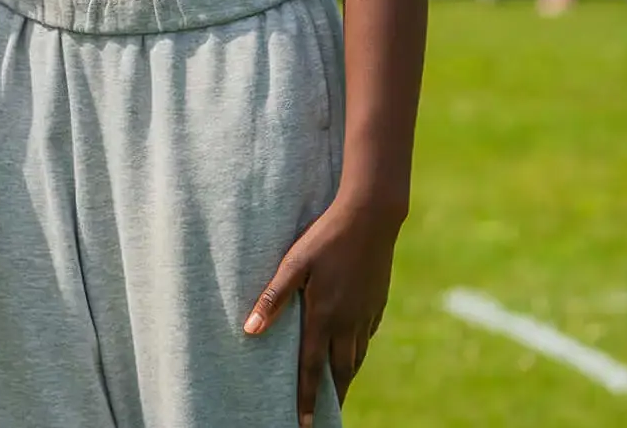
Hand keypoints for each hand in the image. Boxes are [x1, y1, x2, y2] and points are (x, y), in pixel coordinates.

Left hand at [245, 196, 404, 425]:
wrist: (371, 218)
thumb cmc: (324, 237)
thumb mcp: (293, 264)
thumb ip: (272, 298)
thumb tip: (249, 331)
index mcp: (324, 316)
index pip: (311, 367)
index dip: (306, 397)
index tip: (304, 423)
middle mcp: (348, 322)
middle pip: (340, 370)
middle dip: (331, 397)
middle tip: (324, 416)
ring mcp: (366, 314)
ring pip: (356, 357)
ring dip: (345, 377)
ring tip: (336, 392)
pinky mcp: (377, 304)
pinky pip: (366, 337)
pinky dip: (358, 351)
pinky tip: (352, 352)